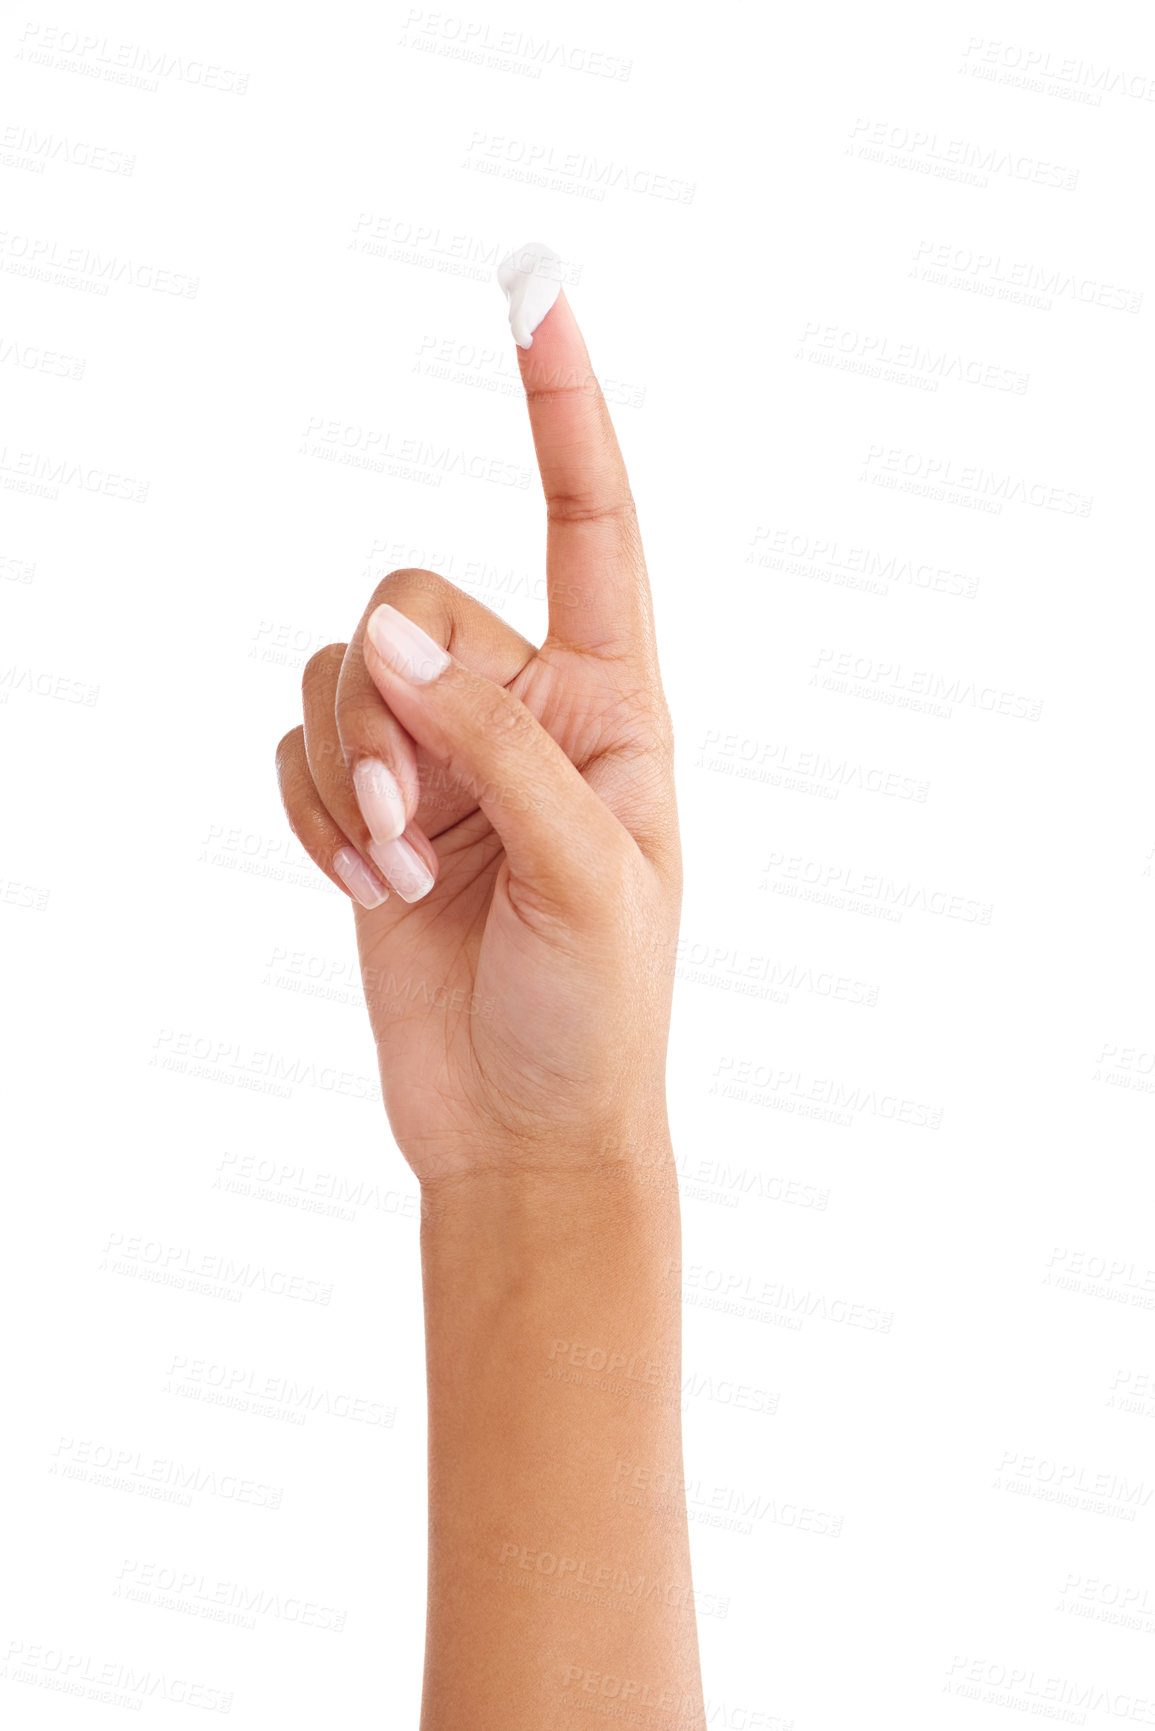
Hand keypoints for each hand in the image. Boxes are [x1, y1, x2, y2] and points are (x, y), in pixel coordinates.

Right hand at [275, 291, 679, 1183]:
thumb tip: (385, 636)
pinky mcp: (368, 813)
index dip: (565, 413)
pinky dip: (311, 812)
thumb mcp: (587, 869)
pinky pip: (300, 750)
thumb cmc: (597, 1009)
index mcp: (613, 702)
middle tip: (410, 817)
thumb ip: (492, 740)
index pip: (592, 527)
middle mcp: (523, 709)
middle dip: (390, 700)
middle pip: (413, 602)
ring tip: (396, 870)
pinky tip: (366, 889)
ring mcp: (438, 759)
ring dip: (344, 768)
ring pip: (343, 672)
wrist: (523, 1125)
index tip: (536, 296)